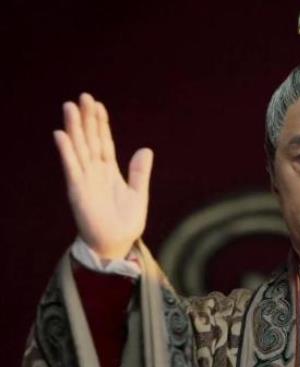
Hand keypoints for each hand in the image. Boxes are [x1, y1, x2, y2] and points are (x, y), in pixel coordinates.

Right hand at [54, 93, 152, 259]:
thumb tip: (146, 149)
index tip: (98, 105)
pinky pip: (72, 167)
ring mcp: (85, 180)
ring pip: (79, 148)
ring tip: (70, 107)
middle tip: (83, 96)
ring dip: (74, 128)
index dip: (101, 124)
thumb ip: (140, 172)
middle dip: (86, 119)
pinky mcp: (78, 190)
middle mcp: (95, 172)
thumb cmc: (125, 223)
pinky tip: (61, 135)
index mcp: (109, 171)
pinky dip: (67, 151)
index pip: (104, 142)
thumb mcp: (139, 194)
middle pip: (90, 139)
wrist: (116, 245)